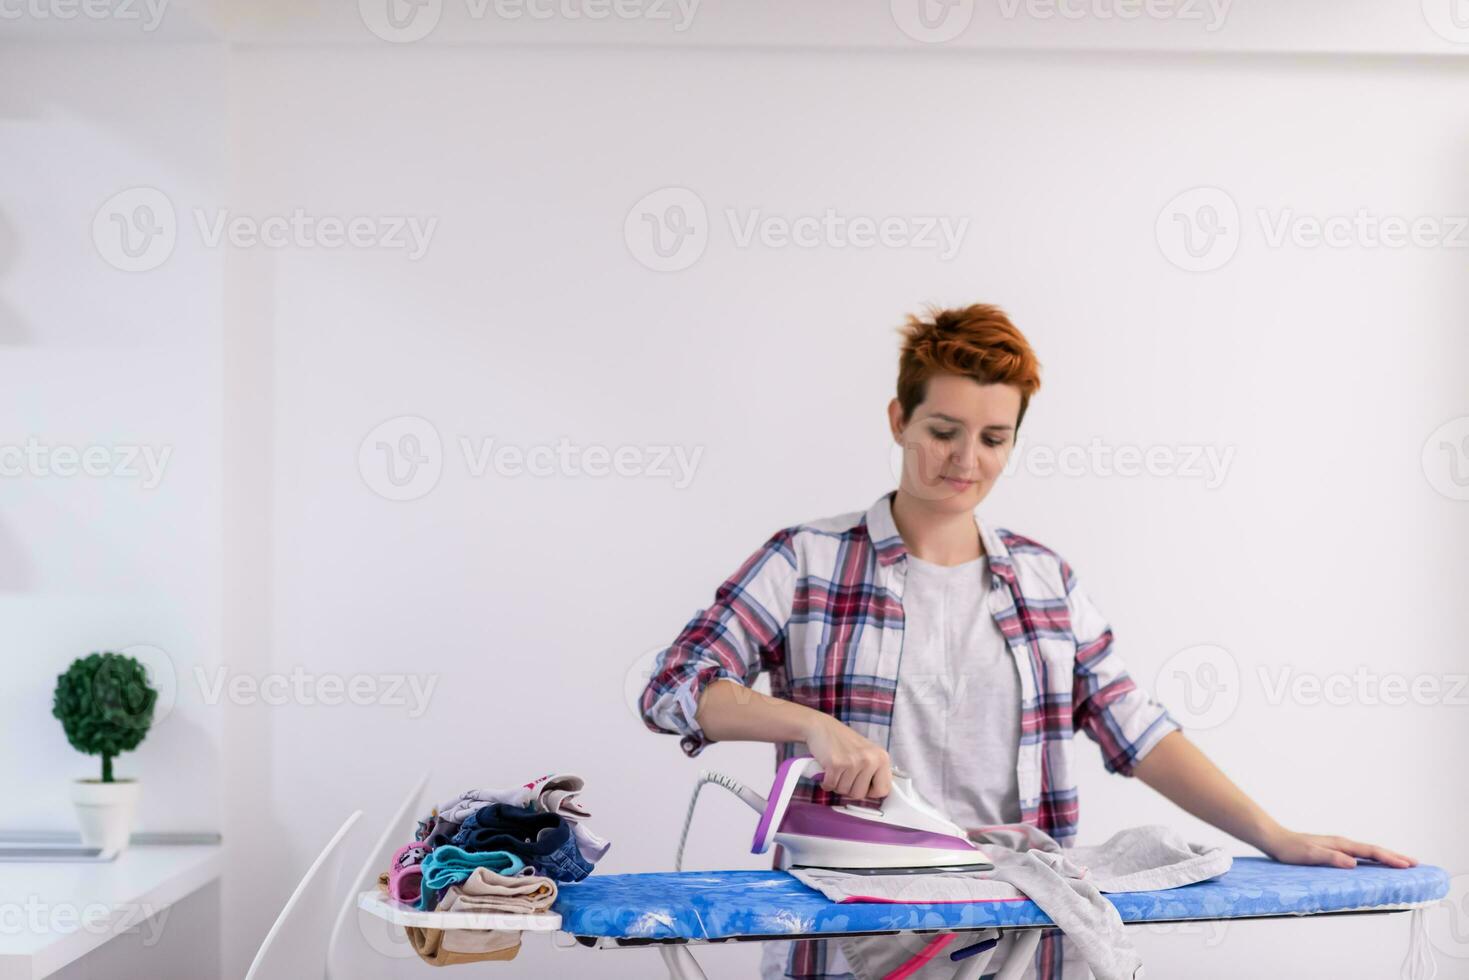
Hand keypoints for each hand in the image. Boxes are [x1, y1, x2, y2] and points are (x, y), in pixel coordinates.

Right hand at [801, 713, 892, 800]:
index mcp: (881, 757)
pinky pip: (831, 786)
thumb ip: (874, 771)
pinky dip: (826, 782)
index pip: (883, 790)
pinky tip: (827, 771)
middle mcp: (870, 759)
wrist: (822, 727)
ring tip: (836, 770)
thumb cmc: (844, 741)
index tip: (862, 785)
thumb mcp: (868, 753)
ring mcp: (853, 762)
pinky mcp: (836, 764)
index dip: (870, 792)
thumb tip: (877, 793)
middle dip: (849, 789)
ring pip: (844, 791)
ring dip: (836, 785)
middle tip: (845, 775)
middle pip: (860, 794)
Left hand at [1261, 828, 1417, 868]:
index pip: (1371, 852)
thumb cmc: (1290, 849)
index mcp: (1340, 844)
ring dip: (1385, 857)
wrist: (1275, 840)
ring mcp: (1338, 846)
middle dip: (1394, 857)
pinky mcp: (1332, 851)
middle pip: (1374, 850)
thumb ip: (1331, 858)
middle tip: (1415, 864)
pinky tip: (1373, 865)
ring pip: (1367, 852)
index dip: (1390, 859)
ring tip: (1401, 864)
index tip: (1407, 865)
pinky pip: (1358, 855)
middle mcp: (1342, 843)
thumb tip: (1353, 863)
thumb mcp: (1310, 855)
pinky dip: (1371, 859)